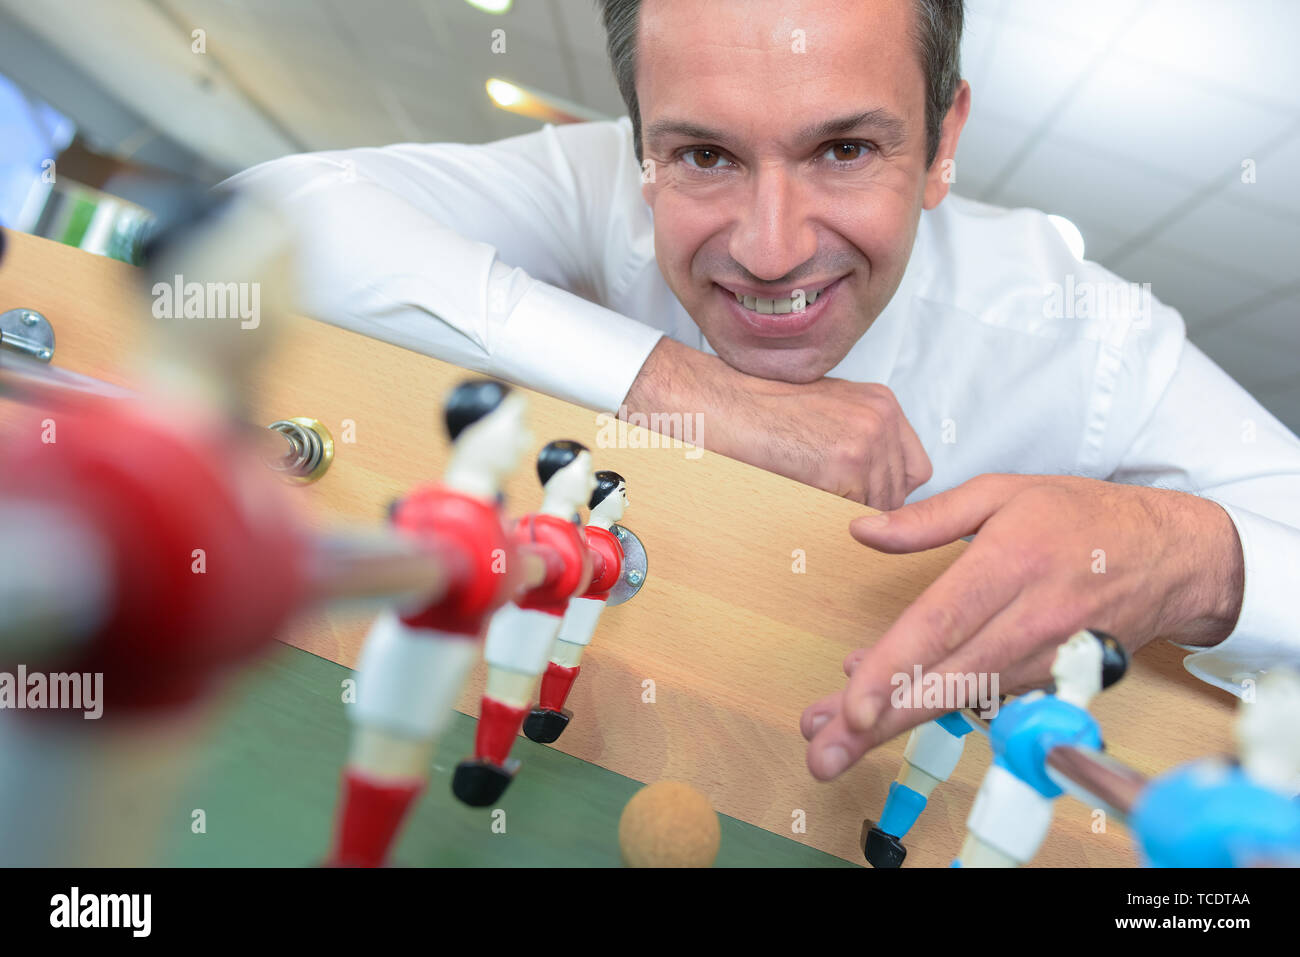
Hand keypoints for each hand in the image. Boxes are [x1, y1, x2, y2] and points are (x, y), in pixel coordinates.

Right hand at [623, 337, 931, 508]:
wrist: (721, 404)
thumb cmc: (759, 412)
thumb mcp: (826, 414)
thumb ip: (860, 442)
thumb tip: (877, 494)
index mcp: (882, 403)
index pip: (915, 470)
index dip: (886, 490)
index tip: (858, 497)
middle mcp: (883, 417)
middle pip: (899, 493)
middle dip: (867, 507)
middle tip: (826, 501)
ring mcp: (867, 440)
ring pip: (879, 509)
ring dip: (847, 515)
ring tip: (809, 496)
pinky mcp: (845, 463)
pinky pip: (852, 514)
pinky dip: (828, 516)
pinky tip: (801, 495)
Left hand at [801, 473, 1244, 778]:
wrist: (1174, 556)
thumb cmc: (1085, 518)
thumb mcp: (1004, 492)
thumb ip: (929, 517)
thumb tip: (863, 530)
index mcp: (1011, 563)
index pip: (941, 624)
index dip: (893, 668)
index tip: (850, 703)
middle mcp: (1030, 620)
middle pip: (944, 680)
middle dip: (879, 722)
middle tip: (824, 752)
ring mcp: (1045, 658)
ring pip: (961, 701)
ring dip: (897, 725)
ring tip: (836, 745)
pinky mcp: (1053, 680)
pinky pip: (984, 701)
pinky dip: (935, 709)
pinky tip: (888, 715)